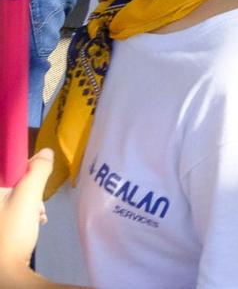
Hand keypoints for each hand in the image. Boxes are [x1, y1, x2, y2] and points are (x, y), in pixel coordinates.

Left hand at [0, 149, 51, 278]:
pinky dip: (21, 213)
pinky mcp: (1, 224)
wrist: (4, 272)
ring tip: (37, 217)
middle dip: (27, 188)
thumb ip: (37, 171)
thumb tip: (45, 152)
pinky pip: (8, 209)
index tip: (36, 178)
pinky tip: (31, 223)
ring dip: (27, 202)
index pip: (8, 164)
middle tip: (36, 204)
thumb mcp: (28, 198)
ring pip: (10, 196)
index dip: (23, 167)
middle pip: (9, 182)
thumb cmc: (10, 233)